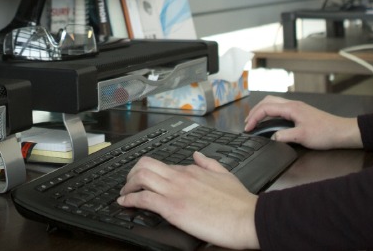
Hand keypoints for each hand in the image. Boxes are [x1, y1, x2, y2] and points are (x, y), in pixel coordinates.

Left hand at [117, 152, 259, 248]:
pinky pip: (143, 199)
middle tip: (129, 184)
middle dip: (132, 173)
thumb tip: (197, 155)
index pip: (164, 167)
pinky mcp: (172, 207)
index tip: (146, 181)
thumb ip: (209, 163)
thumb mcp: (225, 174)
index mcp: (193, 170)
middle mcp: (181, 176)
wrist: (248, 218)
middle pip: (146, 164)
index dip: (152, 173)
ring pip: (141, 177)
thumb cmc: (240, 203)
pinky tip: (124, 203)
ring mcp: (175, 190)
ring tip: (124, 193)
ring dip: (128, 185)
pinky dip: (129, 200)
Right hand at [244, 94, 362, 148]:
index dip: (254, 117)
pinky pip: (280, 108)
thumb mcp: (302, 137)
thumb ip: (284, 136)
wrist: (341, 132)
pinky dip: (270, 113)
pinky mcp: (300, 112)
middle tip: (248, 123)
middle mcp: (293, 104)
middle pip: (268, 101)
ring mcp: (297, 107)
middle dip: (255, 111)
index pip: (266, 108)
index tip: (248, 128)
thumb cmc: (324, 133)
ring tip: (255, 121)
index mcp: (291, 108)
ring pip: (274, 103)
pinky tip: (270, 121)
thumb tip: (271, 137)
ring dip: (262, 110)